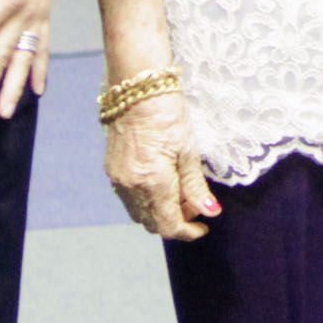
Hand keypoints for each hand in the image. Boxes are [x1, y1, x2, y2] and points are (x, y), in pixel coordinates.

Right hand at [104, 89, 219, 240]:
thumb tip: (210, 211)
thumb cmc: (168, 115)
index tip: (203, 228)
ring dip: (160, 213)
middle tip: (194, 205)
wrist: (138, 90)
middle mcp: (130, 186)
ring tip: (179, 193)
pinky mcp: (112, 171)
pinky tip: (161, 185)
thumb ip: (196, 186)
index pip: (169, 225)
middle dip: (176, 221)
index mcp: (152, 182)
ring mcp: (118, 179)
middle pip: (153, 223)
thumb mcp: (188, 151)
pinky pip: (129, 199)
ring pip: (140, 213)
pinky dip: (147, 201)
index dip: (188, 232)